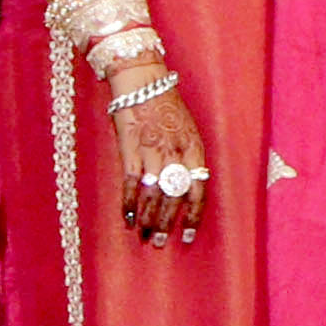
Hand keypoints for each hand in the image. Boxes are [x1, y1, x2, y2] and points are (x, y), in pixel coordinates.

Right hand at [109, 79, 209, 247]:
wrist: (142, 82)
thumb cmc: (166, 105)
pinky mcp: (130, 150)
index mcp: (194, 150)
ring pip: (153, 195)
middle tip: (159, 242)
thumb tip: (182, 188)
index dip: (192, 216)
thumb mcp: (188, 130)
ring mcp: (152, 153)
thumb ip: (187, 158)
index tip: (186, 236)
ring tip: (144, 236)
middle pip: (173, 198)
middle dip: (166, 224)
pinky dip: (128, 203)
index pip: (198, 191)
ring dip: (148, 219)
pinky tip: (127, 218)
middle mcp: (176, 155)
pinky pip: (130, 184)